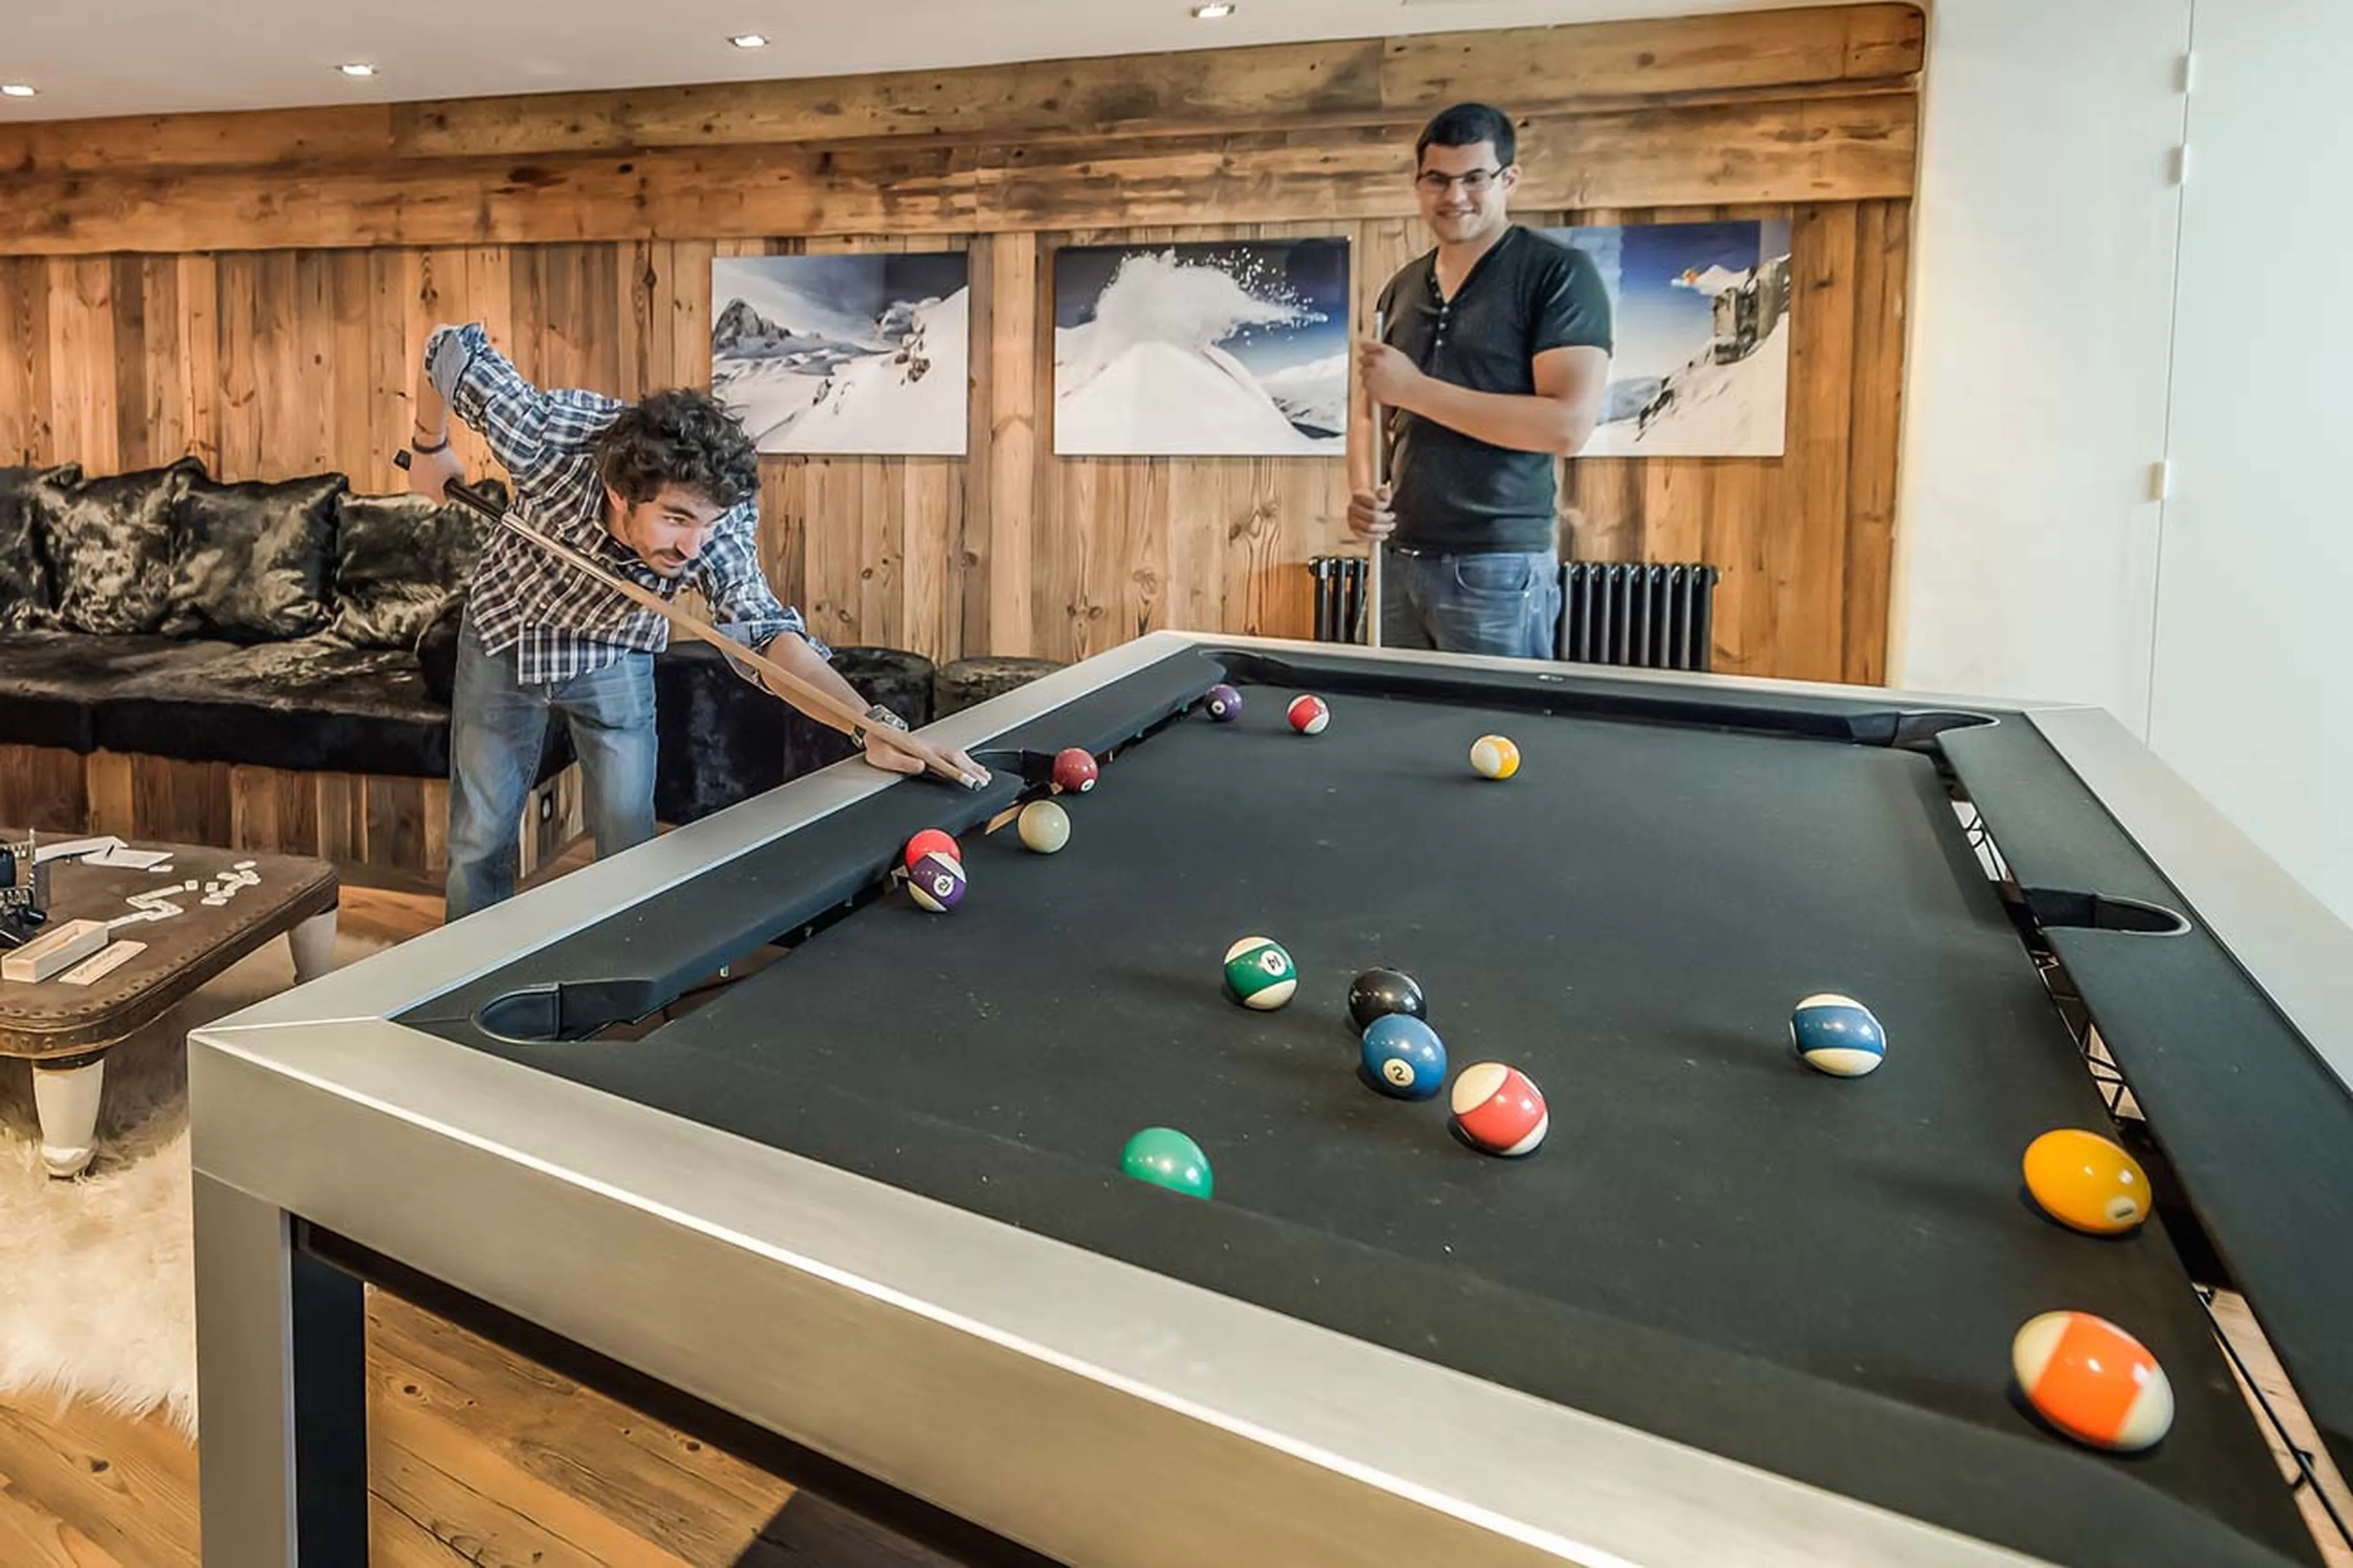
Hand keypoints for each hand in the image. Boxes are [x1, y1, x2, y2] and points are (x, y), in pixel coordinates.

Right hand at [405, 440, 463, 504]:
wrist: (428, 444)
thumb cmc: (444, 458)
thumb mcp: (459, 471)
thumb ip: (460, 481)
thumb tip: (460, 484)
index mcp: (434, 492)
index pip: (442, 501)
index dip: (447, 496)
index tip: (450, 490)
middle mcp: (422, 491)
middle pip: (432, 495)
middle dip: (437, 489)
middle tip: (443, 478)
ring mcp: (414, 483)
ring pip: (425, 488)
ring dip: (430, 483)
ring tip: (436, 472)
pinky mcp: (409, 476)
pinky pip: (419, 480)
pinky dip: (424, 477)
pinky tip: (429, 469)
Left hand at [862, 727, 991, 789]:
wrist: (875, 730)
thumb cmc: (879, 745)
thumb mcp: (884, 757)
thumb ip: (903, 762)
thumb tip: (920, 766)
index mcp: (920, 749)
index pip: (944, 762)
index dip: (959, 772)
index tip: (971, 780)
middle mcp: (929, 746)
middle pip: (956, 757)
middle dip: (972, 769)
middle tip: (984, 780)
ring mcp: (931, 745)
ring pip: (957, 754)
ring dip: (972, 764)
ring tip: (984, 774)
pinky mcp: (931, 747)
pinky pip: (952, 753)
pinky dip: (965, 760)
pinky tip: (970, 764)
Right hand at [1348, 482, 1395, 540]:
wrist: (1360, 504)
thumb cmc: (1372, 498)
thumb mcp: (1379, 492)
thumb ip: (1385, 493)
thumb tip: (1386, 497)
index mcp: (1358, 496)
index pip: (1374, 503)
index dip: (1384, 506)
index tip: (1388, 505)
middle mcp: (1352, 508)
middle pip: (1372, 516)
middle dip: (1386, 520)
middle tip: (1392, 521)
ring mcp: (1351, 519)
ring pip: (1369, 527)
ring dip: (1382, 529)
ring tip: (1390, 527)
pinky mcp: (1353, 528)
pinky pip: (1364, 536)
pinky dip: (1375, 537)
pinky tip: (1383, 535)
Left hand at [1356, 340, 1421, 408]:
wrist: (1413, 390)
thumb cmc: (1409, 375)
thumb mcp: (1399, 356)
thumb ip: (1383, 351)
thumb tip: (1369, 348)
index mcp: (1384, 352)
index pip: (1366, 345)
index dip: (1365, 348)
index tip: (1364, 349)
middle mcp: (1377, 361)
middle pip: (1361, 359)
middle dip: (1367, 363)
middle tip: (1379, 370)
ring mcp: (1372, 374)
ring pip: (1362, 373)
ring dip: (1369, 375)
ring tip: (1384, 380)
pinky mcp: (1370, 386)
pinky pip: (1365, 384)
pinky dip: (1371, 386)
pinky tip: (1383, 386)